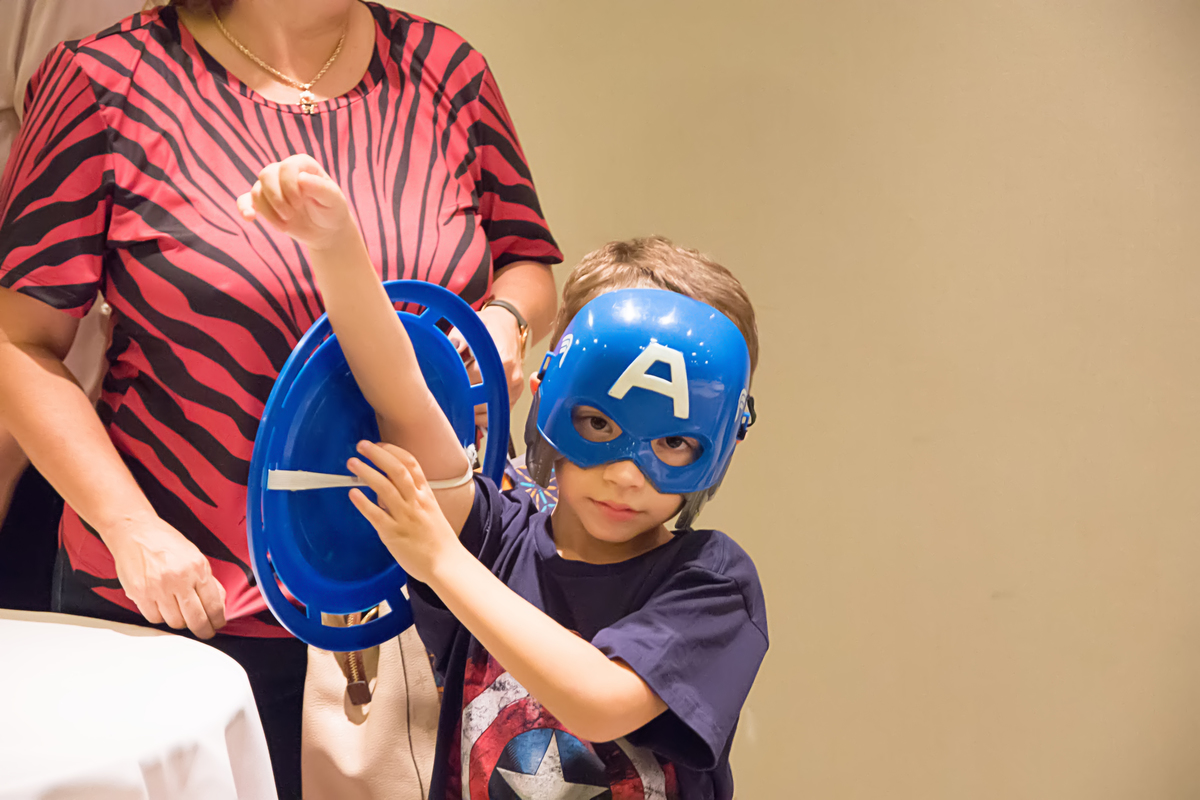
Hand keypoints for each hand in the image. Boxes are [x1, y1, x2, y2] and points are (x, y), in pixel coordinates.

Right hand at [106, 515, 226, 638]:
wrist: (135, 531)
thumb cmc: (165, 542)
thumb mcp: (195, 556)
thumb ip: (207, 580)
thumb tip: (218, 603)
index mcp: (197, 568)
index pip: (213, 605)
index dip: (217, 620)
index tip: (217, 625)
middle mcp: (178, 579)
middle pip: (195, 619)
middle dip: (203, 630)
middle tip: (205, 632)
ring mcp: (157, 588)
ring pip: (174, 622)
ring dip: (180, 621)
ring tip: (180, 612)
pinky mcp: (139, 594)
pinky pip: (154, 618)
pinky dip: (160, 617)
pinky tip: (162, 607)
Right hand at [237, 155, 351, 250]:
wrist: (326, 230)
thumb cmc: (332, 210)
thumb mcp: (334, 200)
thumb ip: (320, 188)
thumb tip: (301, 178)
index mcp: (301, 164)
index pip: (286, 167)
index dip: (289, 185)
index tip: (299, 203)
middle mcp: (283, 171)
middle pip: (266, 175)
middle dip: (276, 198)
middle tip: (291, 214)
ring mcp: (271, 187)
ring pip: (256, 191)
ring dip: (269, 211)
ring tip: (285, 226)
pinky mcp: (263, 203)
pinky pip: (245, 200)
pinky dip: (244, 208)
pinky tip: (249, 218)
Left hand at [346, 441, 461, 584]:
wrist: (446, 564)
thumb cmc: (438, 540)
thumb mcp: (430, 511)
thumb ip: (411, 499)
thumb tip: (385, 491)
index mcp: (426, 495)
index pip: (411, 464)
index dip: (393, 451)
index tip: (379, 444)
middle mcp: (416, 502)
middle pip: (397, 470)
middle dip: (378, 455)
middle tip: (362, 445)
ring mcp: (405, 517)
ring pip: (385, 488)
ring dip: (367, 472)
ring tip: (352, 463)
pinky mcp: (393, 534)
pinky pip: (376, 515)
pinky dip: (363, 503)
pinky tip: (353, 494)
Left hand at [449, 305, 524, 428]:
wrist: (510, 326)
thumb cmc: (490, 327)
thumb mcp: (473, 326)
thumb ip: (459, 338)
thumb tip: (453, 349)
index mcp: (503, 359)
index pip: (474, 381)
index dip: (457, 385)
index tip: (445, 384)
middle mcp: (512, 376)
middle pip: (482, 401)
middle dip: (463, 400)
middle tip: (448, 395)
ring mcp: (515, 388)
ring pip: (490, 411)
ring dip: (472, 410)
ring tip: (460, 399)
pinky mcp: (516, 395)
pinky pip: (498, 412)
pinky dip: (484, 413)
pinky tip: (473, 404)